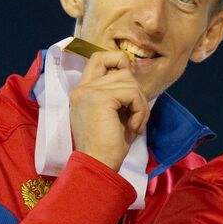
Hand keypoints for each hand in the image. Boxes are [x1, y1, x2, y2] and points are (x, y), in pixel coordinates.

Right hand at [68, 50, 148, 170]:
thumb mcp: (114, 113)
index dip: (120, 63)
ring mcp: (88, 91)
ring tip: (134, 124)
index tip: (130, 89)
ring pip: (129, 80)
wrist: (98, 165)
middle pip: (119, 66)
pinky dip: (140, 110)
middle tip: (136, 113)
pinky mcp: (100, 98)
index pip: (100, 58)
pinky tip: (133, 127)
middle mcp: (82, 88)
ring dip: (140, 103)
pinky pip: (132, 93)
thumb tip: (133, 74)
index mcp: (83, 91)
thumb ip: (118, 93)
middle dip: (135, 88)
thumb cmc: (108, 145)